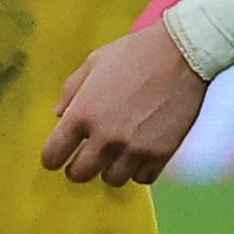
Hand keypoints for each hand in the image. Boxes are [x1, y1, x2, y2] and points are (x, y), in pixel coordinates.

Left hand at [41, 22, 208, 186]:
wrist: (182, 53)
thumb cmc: (133, 53)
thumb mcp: (92, 63)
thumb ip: (70, 91)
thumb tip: (58, 115)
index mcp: (82, 113)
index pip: (52, 155)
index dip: (52, 157)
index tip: (57, 155)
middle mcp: (105, 136)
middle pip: (79, 174)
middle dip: (78, 168)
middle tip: (85, 158)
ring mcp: (135, 147)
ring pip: (112, 180)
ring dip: (110, 169)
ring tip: (115, 154)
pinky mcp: (162, 153)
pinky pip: (143, 178)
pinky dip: (139, 170)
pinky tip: (139, 154)